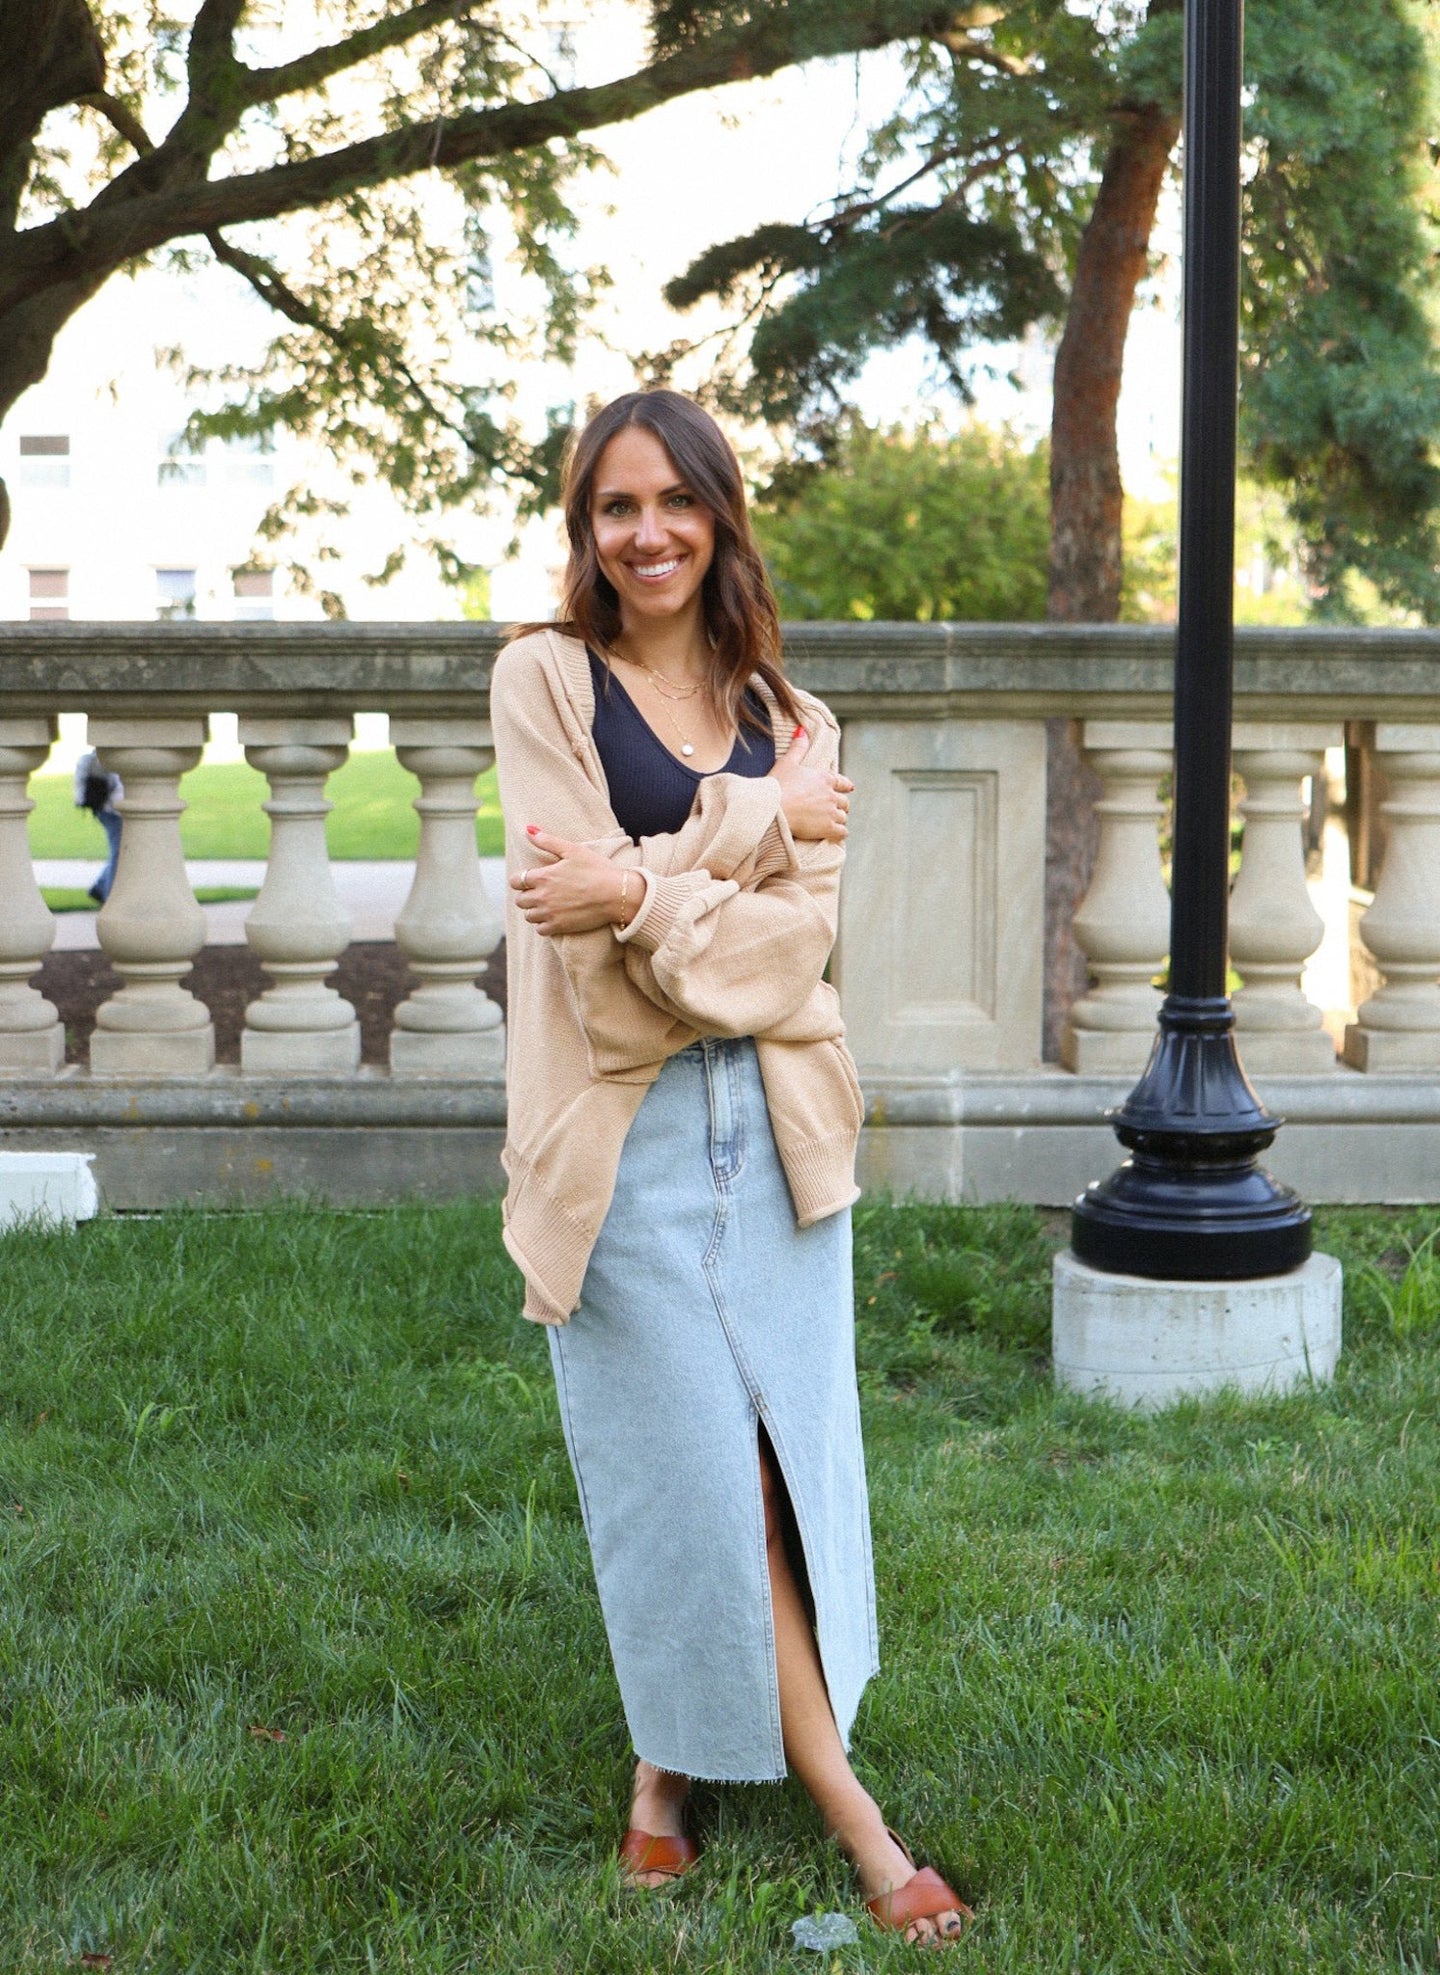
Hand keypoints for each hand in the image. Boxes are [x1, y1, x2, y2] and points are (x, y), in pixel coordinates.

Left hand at [510, 827, 628, 935]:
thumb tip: (528, 829)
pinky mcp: (560, 927)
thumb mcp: (573, 850)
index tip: (529, 879)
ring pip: (528, 916)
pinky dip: (543, 925)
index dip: (520, 879)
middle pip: (520, 900)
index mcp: (543, 876)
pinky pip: (540, 930)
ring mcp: (550, 913)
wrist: (617, 895)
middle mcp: (542, 896)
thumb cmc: (597, 870)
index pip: (516, 881)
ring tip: (547, 904)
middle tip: (540, 891)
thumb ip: (548, 841)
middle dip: (526, 895)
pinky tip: (553, 917)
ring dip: (534, 910)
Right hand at [768, 725, 852, 842]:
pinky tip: (833, 834)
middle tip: (833, 809)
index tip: (848, 789)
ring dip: (838, 819)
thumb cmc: (777, 785)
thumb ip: (798, 747)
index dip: (845, 786)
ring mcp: (831, 812)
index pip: (843, 782)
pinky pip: (842, 832)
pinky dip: (839, 833)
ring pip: (843, 817)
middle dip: (840, 805)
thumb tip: (802, 731)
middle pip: (845, 802)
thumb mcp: (787, 762)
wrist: (772, 809)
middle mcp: (831, 794)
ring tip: (831, 822)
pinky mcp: (827, 828)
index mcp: (824, 778)